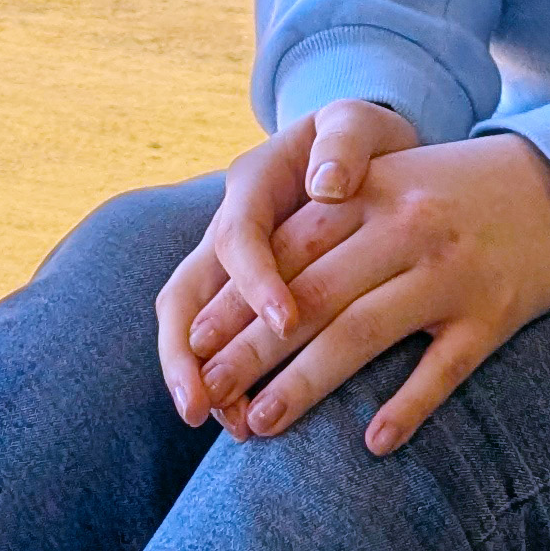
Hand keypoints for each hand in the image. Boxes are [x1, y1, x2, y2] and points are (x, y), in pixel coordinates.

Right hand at [155, 98, 410, 424]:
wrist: (361, 151)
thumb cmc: (364, 141)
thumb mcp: (358, 123)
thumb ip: (344, 143)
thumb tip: (327, 183)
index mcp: (252, 183)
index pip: (238, 237)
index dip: (255, 282)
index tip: (288, 323)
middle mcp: (227, 226)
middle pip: (185, 291)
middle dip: (186, 352)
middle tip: (204, 406)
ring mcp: (229, 265)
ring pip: (191, 324)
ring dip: (198, 377)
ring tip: (230, 427)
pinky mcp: (242, 293)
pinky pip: (217, 341)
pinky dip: (224, 381)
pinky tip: (246, 420)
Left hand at [170, 109, 549, 456]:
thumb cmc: (447, 192)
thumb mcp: (386, 183)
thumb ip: (325, 219)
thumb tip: (248, 285)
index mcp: (370, 193)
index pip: (287, 250)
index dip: (238, 299)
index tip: (193, 344)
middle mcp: (406, 228)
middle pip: (314, 296)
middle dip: (253, 349)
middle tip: (211, 394)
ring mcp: (451, 274)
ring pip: (365, 333)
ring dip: (308, 383)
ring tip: (261, 424)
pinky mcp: (493, 315)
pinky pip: (444, 369)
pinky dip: (407, 407)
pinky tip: (372, 444)